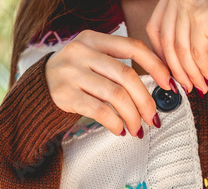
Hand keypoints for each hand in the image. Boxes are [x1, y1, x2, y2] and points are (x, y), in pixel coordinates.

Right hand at [45, 29, 173, 137]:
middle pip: (126, 76)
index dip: (155, 66)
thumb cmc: (75, 78)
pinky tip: (120, 130)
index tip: (169, 84)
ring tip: (137, 129)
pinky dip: (115, 123)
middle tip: (153, 118)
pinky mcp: (65, 95)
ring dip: (132, 116)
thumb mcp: (93, 61)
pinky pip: (100, 111)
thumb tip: (155, 88)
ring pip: (115, 95)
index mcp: (94, 38)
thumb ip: (117, 67)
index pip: (133, 47)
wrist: (39, 90)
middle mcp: (82, 52)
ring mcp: (72, 73)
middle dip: (145, 101)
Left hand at [146, 0, 207, 94]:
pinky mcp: (202, 19)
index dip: (158, 54)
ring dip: (190, 74)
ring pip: (181, 52)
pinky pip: (198, 53)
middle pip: (167, 44)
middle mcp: (177, 1)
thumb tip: (181, 68)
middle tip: (183, 86)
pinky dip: (203, 69)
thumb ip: (187, 38)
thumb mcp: (199, 21)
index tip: (165, 71)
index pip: (155, 29)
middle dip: (175, 70)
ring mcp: (188, 8)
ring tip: (199, 87)